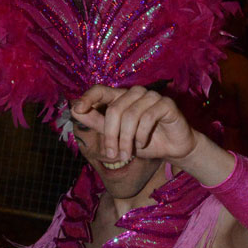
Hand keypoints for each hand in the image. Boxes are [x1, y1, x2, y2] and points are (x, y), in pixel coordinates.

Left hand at [71, 85, 198, 164]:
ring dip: (126, 140)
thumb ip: (97, 123)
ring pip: (130, 115)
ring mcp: (151, 97)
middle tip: (113, 156)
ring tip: (128, 153)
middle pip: (114, 109)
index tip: (77, 109)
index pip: (101, 90)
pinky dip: (142, 135)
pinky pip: (148, 117)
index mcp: (121, 98)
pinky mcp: (166, 103)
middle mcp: (135, 93)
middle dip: (111, 136)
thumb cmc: (143, 141)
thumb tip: (75, 110)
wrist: (172, 149)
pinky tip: (142, 144)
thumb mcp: (116, 136)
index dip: (88, 97)